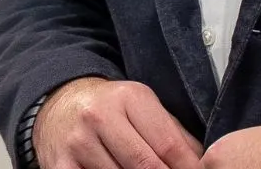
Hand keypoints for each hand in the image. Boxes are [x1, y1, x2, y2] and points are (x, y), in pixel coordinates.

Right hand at [33, 76, 203, 168]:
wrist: (61, 102)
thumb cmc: (111, 107)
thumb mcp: (142, 106)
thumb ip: (171, 131)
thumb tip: (201, 160)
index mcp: (130, 98)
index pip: (167, 143)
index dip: (186, 167)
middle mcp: (102, 117)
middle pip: (145, 165)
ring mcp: (78, 143)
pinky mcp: (59, 166)